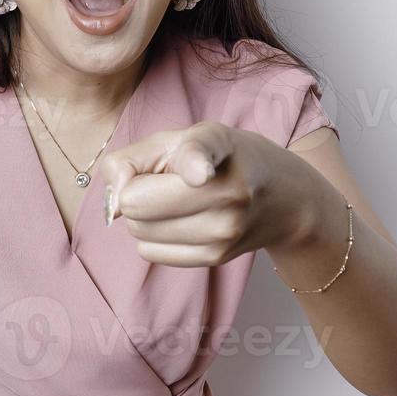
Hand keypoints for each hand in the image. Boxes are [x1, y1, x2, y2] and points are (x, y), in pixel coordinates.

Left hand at [97, 120, 311, 266]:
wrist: (283, 197)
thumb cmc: (225, 158)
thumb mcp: (184, 137)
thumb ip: (132, 159)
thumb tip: (113, 205)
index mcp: (219, 152)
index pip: (195, 160)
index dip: (194, 165)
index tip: (199, 175)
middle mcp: (227, 196)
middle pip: (136, 206)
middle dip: (138, 192)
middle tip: (168, 181)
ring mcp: (223, 233)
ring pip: (139, 232)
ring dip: (146, 216)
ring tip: (179, 200)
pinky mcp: (215, 258)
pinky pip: (149, 252)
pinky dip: (155, 236)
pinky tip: (183, 220)